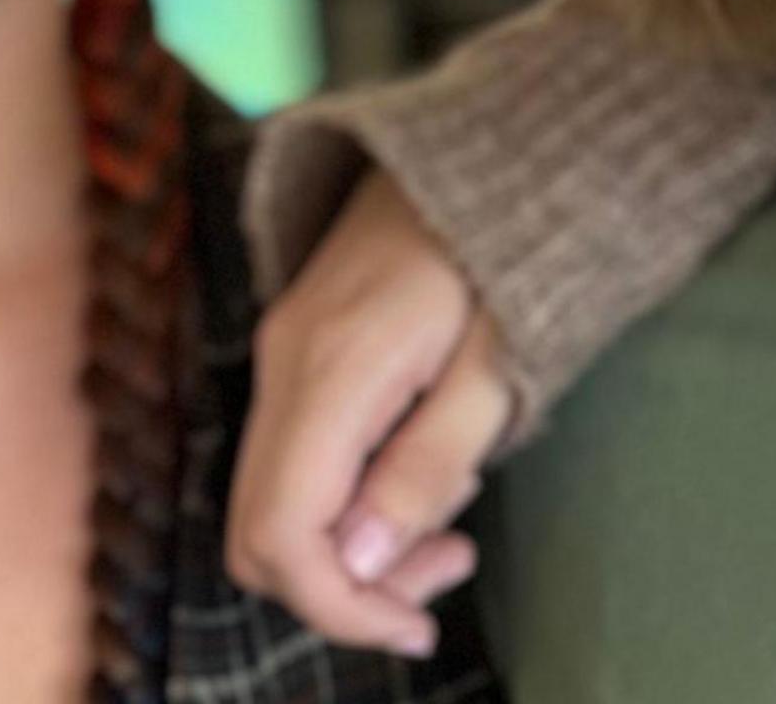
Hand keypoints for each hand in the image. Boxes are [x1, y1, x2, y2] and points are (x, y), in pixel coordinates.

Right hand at [226, 172, 517, 655]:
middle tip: (445, 569)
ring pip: (273, 499)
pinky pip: (294, 456)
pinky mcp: (299, 349)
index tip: (415, 629)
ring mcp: (284, 352)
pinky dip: (345, 495)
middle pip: (261, 531)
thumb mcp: (500, 365)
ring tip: (451, 521)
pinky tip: (421, 472)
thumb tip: (359, 563)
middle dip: (347, 583)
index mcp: (335, 369)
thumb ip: (429, 465)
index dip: (339, 605)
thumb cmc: (514, 250)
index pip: (285, 531)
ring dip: (351, 542)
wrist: (494, 147)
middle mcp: (285, 363)